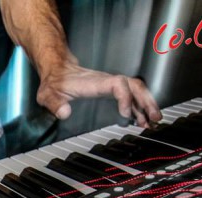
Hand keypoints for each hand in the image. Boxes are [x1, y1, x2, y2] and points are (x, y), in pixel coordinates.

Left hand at [36, 60, 161, 127]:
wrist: (57, 71)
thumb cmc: (54, 83)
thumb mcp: (47, 94)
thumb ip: (54, 104)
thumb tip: (65, 113)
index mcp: (95, 82)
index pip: (118, 84)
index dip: (125, 98)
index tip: (126, 114)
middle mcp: (107, 81)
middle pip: (134, 86)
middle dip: (146, 102)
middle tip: (154, 119)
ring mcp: (111, 85)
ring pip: (136, 90)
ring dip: (146, 105)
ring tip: (153, 123)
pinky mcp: (111, 90)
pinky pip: (131, 96)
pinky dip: (139, 108)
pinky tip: (142, 120)